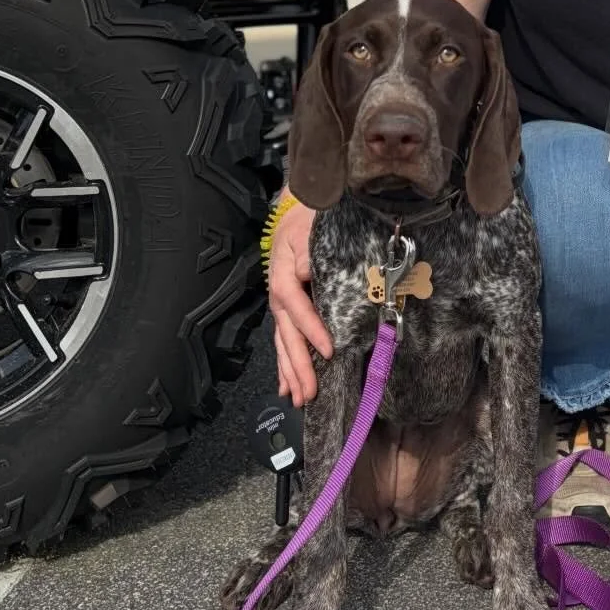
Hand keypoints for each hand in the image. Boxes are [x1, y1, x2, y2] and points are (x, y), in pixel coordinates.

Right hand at [267, 199, 333, 403]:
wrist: (297, 211)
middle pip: (288, 335)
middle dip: (298, 366)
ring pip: (284, 344)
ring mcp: (281, 305)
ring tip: (297, 398)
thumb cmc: (306, 220)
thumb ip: (305, 253)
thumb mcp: (306, 229)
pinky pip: (284, 340)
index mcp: (284, 277)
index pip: (298, 308)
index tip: (329, 350)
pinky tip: (286, 385)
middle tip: (309, 393)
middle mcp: (279, 295)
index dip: (312, 330)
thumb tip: (303, 272)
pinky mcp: (287, 310)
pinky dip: (285, 364)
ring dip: (290, 372)